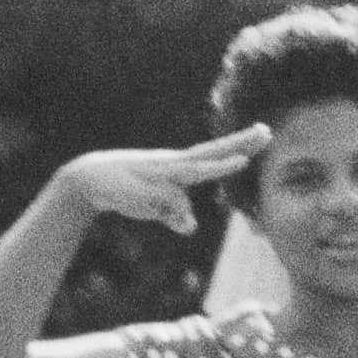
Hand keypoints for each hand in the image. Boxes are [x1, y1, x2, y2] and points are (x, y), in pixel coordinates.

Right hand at [59, 128, 268, 230]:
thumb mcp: (155, 207)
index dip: (240, 143)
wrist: (91, 179)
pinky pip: (169, 201)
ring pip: (194, 169)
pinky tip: (166, 214)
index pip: (215, 153)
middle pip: (213, 152)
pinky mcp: (149, 187)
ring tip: (243, 161)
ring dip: (218, 167)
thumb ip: (174, 216)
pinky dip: (172, 212)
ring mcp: (163, 174)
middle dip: (240, 142)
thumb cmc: (127, 190)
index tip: (264, 132)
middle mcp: (175, 165)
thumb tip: (190, 227)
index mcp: (179, 166)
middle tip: (267, 130)